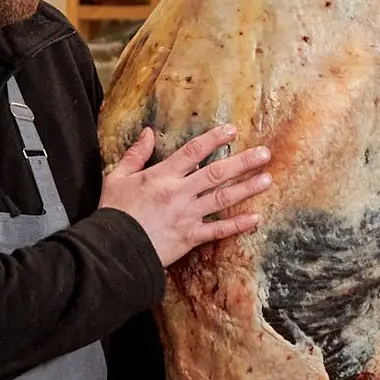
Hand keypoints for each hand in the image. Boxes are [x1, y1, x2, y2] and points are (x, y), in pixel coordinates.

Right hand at [99, 123, 271, 266]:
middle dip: (242, 162)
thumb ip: (135, 154)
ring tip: (267, 179)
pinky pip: (217, 230)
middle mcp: (178, 193)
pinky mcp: (189, 237)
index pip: (193, 151)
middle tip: (265, 153)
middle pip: (216, 173)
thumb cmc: (113, 213)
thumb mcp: (116, 177)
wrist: (112, 249)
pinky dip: (237, 225)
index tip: (232, 130)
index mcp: (161, 176)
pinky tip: (255, 218)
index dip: (214, 139)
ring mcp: (186, 216)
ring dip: (247, 188)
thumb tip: (148, 132)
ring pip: (222, 199)